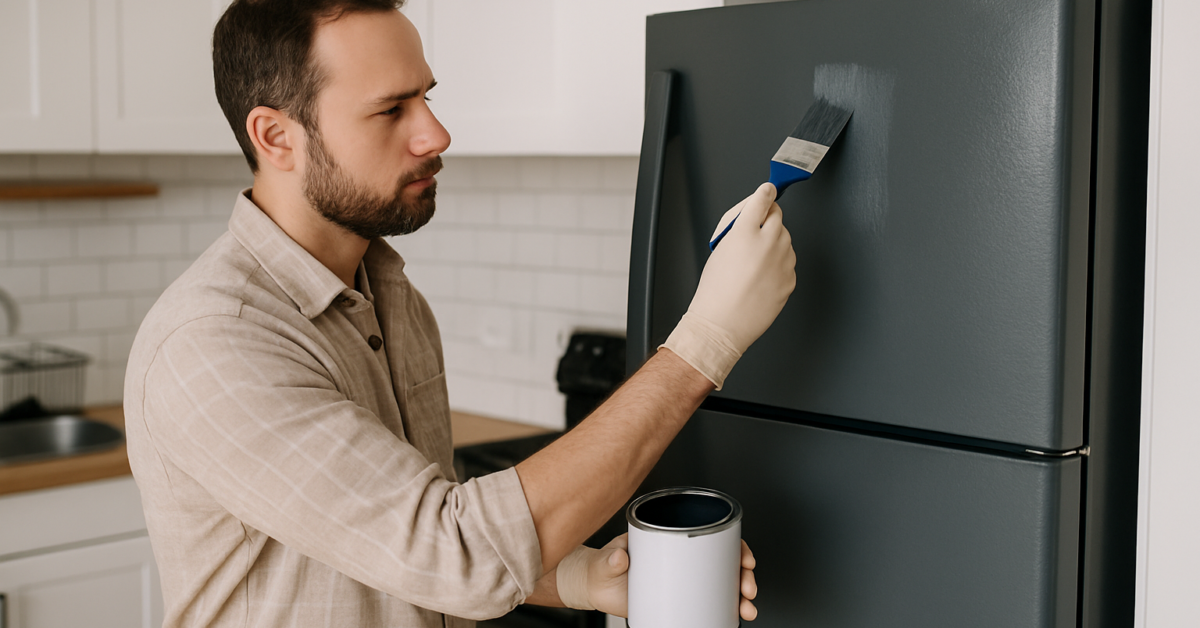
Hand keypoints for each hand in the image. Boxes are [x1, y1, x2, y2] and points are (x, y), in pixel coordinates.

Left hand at [560, 534, 759, 620]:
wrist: (595, 587)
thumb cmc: (603, 566)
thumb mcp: (608, 558)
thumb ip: (612, 557)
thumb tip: (620, 557)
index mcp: (671, 540)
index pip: (711, 536)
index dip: (734, 545)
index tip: (743, 557)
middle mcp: (681, 559)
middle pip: (723, 563)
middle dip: (743, 575)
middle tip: (746, 587)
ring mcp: (681, 580)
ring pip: (720, 585)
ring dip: (739, 596)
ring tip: (745, 607)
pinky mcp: (677, 599)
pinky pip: (707, 603)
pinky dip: (725, 609)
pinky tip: (734, 615)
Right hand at [663, 182, 795, 387]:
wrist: (723, 324)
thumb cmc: (716, 291)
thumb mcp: (719, 249)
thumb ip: (738, 228)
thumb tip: (752, 217)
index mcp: (744, 231)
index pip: (761, 199)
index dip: (765, 193)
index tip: (768, 191)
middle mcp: (767, 242)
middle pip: (777, 216)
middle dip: (768, 219)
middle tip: (755, 232)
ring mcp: (782, 260)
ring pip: (785, 238)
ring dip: (774, 242)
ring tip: (755, 263)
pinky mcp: (790, 278)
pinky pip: (789, 262)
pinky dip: (779, 264)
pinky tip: (762, 277)